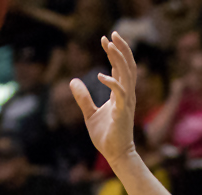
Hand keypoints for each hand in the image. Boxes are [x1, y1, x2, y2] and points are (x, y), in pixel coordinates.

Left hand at [70, 33, 138, 162]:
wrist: (115, 154)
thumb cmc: (105, 136)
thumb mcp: (90, 113)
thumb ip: (83, 97)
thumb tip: (73, 81)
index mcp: (121, 94)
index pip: (121, 68)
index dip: (115, 52)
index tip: (105, 39)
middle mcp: (127, 95)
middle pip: (128, 66)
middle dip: (121, 48)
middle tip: (113, 33)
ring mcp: (127, 102)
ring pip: (127, 74)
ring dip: (119, 58)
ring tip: (109, 45)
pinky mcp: (123, 112)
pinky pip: (120, 93)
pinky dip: (112, 82)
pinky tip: (99, 76)